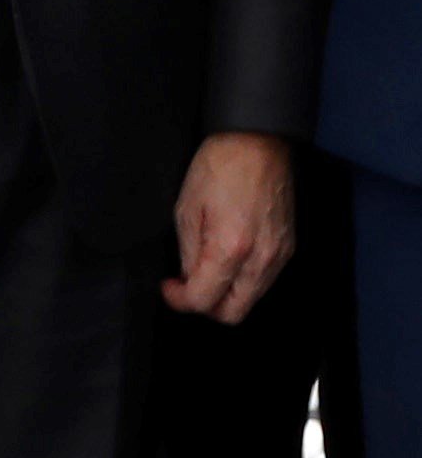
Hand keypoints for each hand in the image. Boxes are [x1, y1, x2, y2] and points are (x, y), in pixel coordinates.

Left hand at [168, 131, 295, 323]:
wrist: (258, 144)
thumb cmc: (217, 169)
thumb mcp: (187, 208)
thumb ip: (187, 252)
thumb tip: (188, 279)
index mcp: (230, 249)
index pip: (205, 300)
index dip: (180, 300)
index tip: (169, 287)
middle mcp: (261, 260)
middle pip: (234, 313)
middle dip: (206, 306)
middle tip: (186, 285)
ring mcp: (280, 257)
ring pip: (251, 300)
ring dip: (225, 295)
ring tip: (204, 268)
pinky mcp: (288, 249)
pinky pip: (264, 282)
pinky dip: (243, 281)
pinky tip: (227, 259)